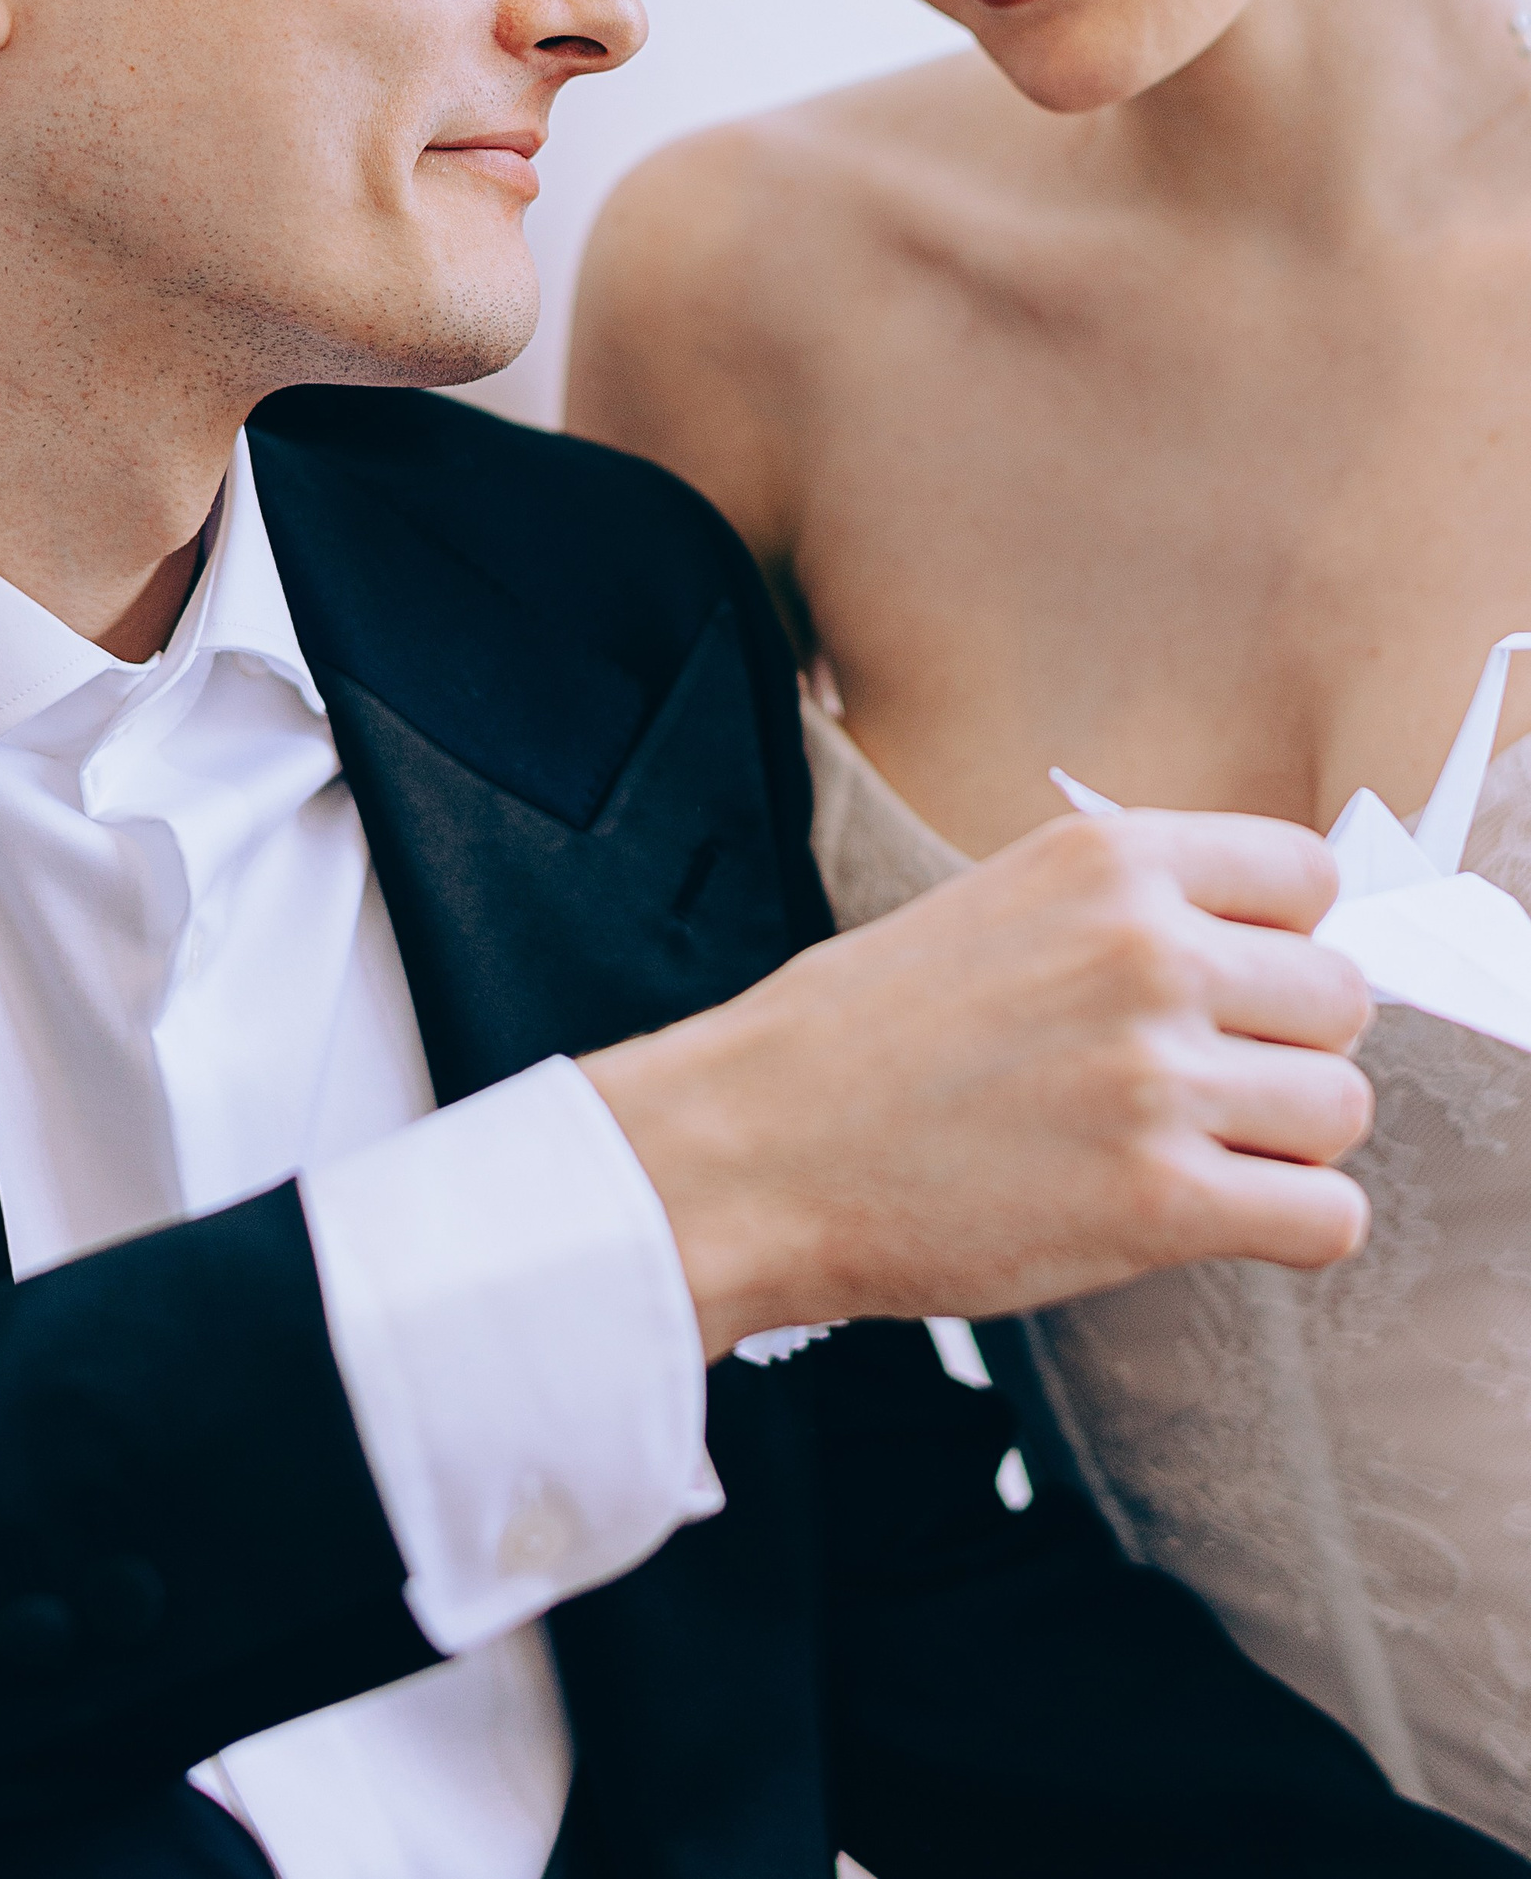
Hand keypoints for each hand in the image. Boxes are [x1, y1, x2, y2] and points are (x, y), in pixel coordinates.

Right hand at [581, 812, 1373, 1361]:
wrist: (750, 1150)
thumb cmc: (855, 1039)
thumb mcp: (992, 906)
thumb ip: (1126, 912)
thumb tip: (1267, 953)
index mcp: (1106, 861)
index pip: (1308, 874)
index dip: (1282, 939)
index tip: (1235, 985)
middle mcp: (1146, 950)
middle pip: (1340, 997)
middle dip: (1285, 1048)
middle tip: (1199, 1087)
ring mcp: (1156, 1076)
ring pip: (1341, 1109)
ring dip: (1284, 1145)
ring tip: (1187, 1154)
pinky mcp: (1158, 1201)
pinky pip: (1326, 1217)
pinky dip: (1288, 1229)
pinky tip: (1210, 1219)